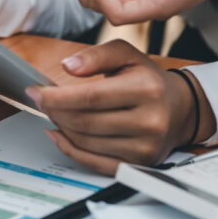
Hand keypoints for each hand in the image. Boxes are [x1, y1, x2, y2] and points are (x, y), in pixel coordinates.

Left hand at [27, 40, 213, 174]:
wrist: (181, 109)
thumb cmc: (149, 80)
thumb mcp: (127, 55)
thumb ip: (96, 56)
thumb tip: (69, 66)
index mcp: (146, 89)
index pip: (91, 97)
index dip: (57, 97)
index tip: (36, 91)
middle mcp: (149, 120)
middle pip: (86, 122)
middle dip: (55, 111)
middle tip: (41, 100)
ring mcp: (145, 146)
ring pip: (87, 142)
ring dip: (61, 127)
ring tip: (53, 113)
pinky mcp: (138, 163)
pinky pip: (95, 162)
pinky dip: (70, 149)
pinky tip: (59, 134)